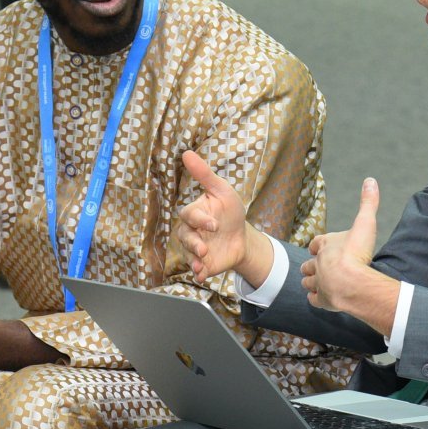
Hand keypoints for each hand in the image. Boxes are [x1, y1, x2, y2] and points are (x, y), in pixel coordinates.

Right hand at [176, 151, 272, 286]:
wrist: (243, 238)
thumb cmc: (230, 212)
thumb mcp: (222, 191)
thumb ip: (204, 174)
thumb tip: (187, 153)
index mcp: (194, 213)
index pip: (190, 215)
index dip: (200, 220)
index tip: (214, 224)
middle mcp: (191, 231)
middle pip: (184, 236)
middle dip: (193, 243)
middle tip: (204, 248)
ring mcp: (195, 248)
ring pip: (187, 253)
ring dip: (194, 259)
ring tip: (201, 263)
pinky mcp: (202, 263)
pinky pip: (196, 268)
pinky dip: (198, 273)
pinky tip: (202, 275)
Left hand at [300, 178, 397, 331]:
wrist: (352, 282)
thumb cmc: (357, 253)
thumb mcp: (365, 223)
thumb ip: (368, 202)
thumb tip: (370, 180)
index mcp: (325, 245)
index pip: (315, 243)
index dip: (318, 245)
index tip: (319, 246)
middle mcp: (318, 264)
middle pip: (308, 264)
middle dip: (312, 265)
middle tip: (319, 267)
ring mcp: (318, 283)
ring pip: (307, 282)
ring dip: (311, 282)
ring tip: (319, 283)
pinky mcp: (322, 300)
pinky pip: (314, 300)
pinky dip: (316, 299)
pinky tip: (323, 298)